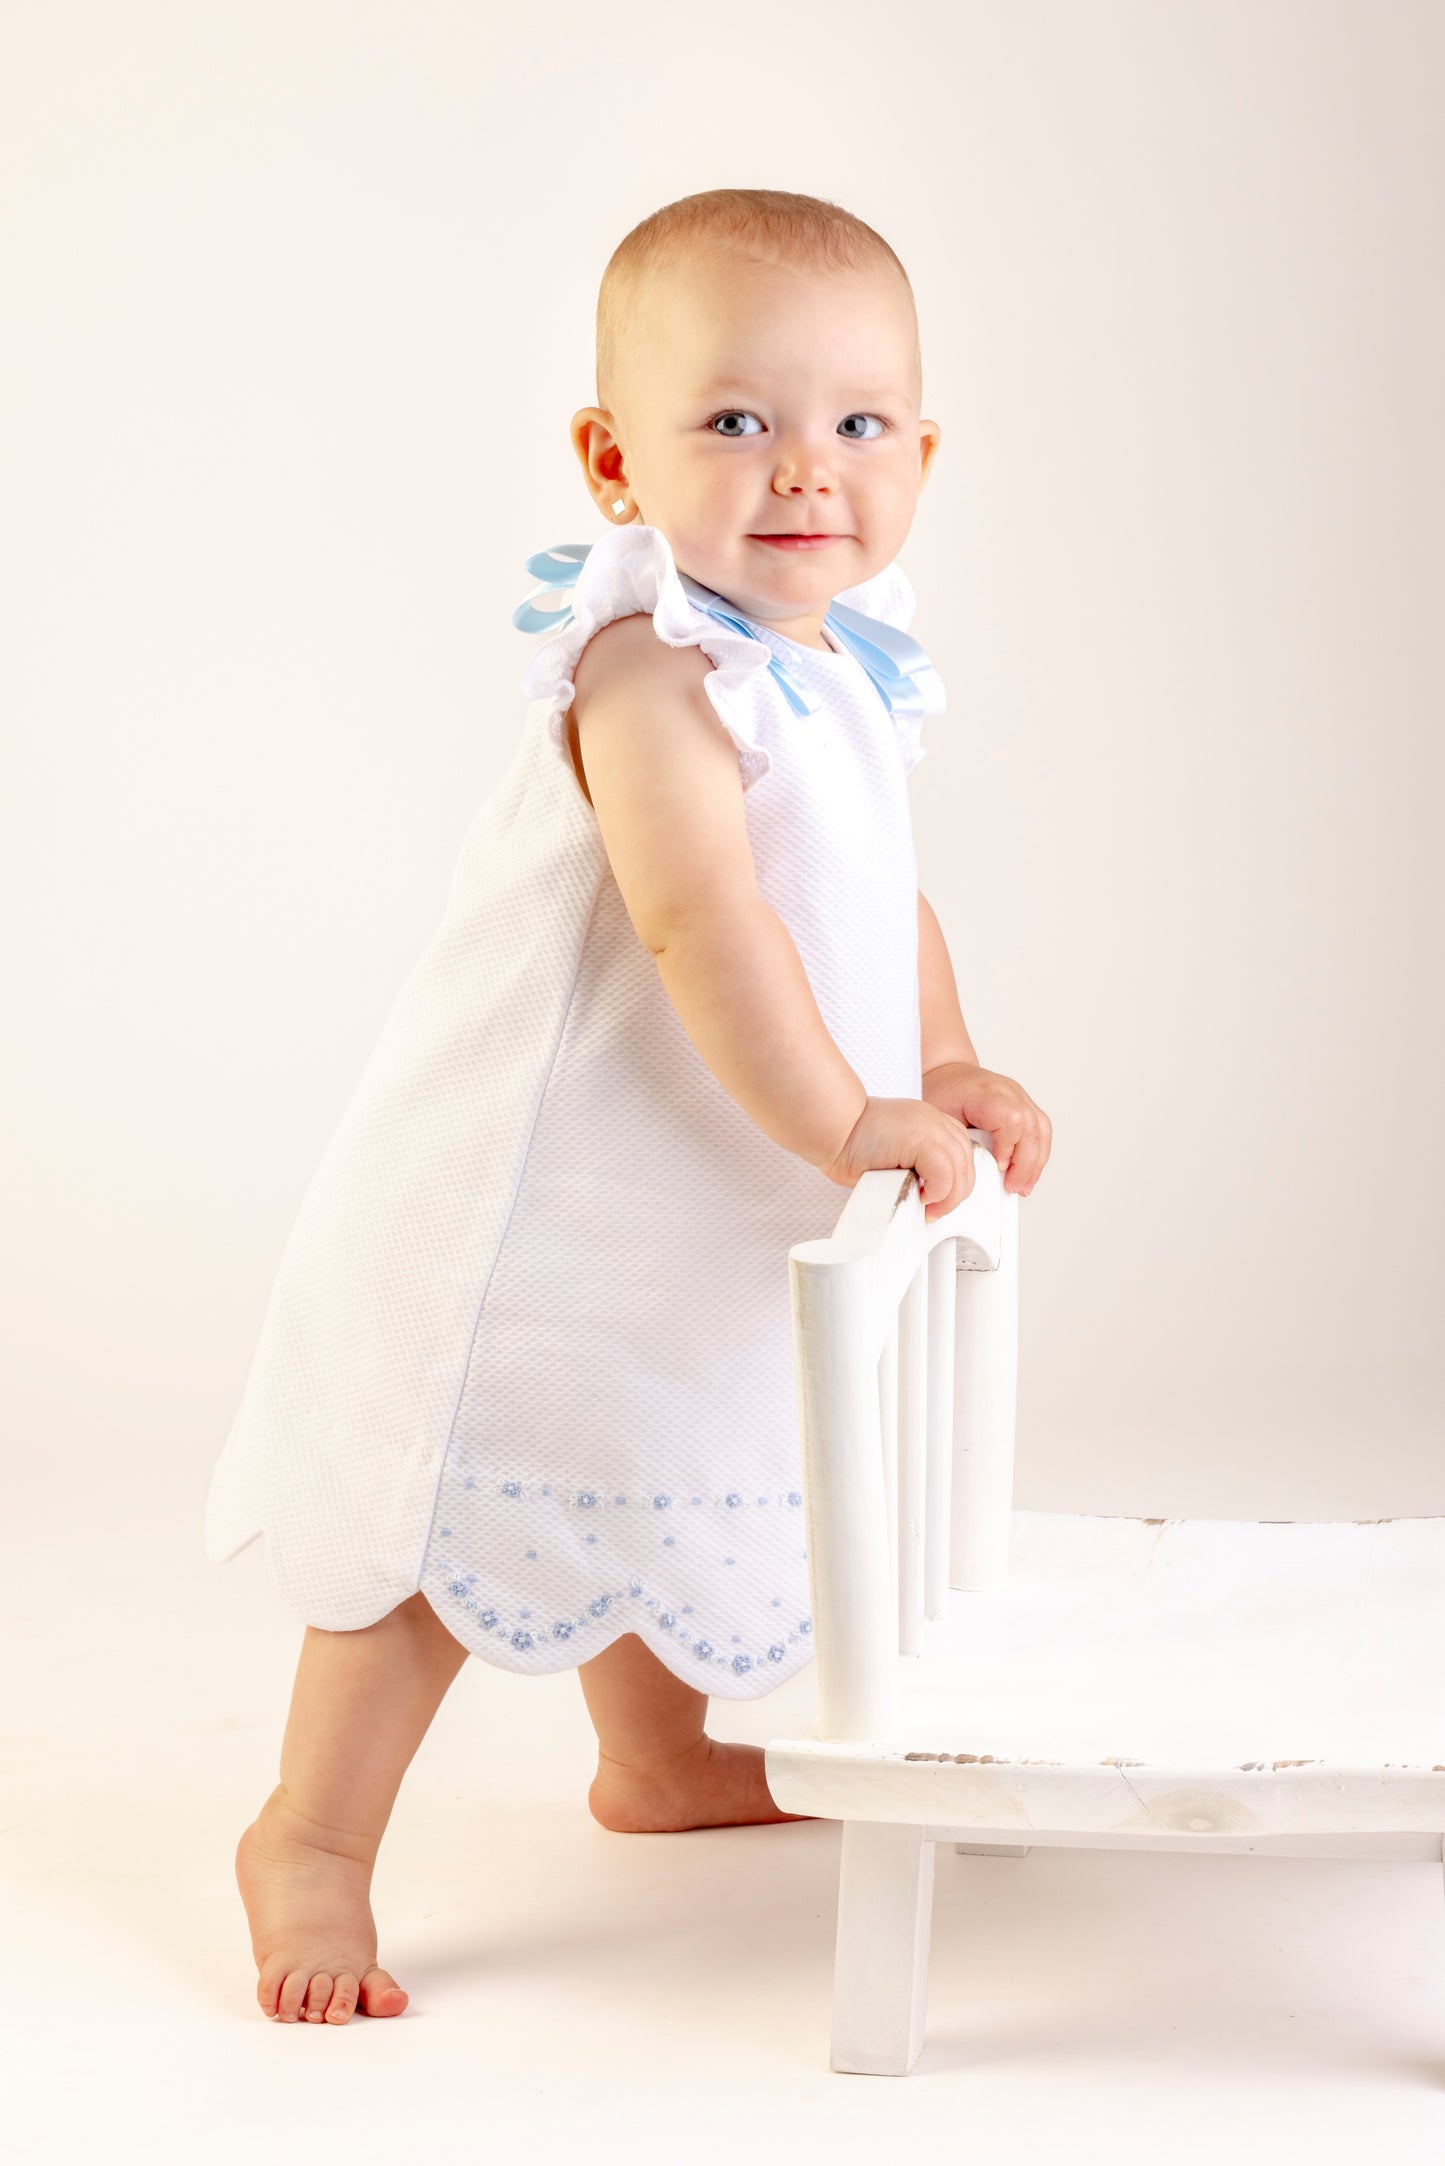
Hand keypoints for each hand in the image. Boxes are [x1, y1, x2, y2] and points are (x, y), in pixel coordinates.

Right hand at [818, 1096, 975, 1222]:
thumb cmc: (851, 1141)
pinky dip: (937, 1193)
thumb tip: (927, 1194)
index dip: (954, 1182)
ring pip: (961, 1173)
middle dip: (954, 1195)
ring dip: (946, 1198)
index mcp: (932, 1122)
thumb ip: (917, 1166)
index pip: (962, 1156)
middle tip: (933, 1210)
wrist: (833, 1126)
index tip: (938, 1199)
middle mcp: (936, 1121)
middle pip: (967, 1165)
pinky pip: (945, 1176)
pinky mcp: (923, 1140)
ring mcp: (932, 1128)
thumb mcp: (896, 1152)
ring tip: (927, 1208)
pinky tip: (919, 1196)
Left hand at [921, 1060, 1050, 1196]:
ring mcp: (1020, 1096)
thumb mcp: (939, 1117)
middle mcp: (1009, 1091)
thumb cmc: (939, 1092)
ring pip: (1042, 1130)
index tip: (999, 1168)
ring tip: (1024, 1185)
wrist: (945, 1074)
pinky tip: (1027, 1171)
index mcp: (987, 1092)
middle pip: (1032, 1128)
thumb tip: (971, 1173)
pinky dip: (1036, 1153)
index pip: (1012, 1120)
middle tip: (1014, 1187)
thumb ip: (959, 1142)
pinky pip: (1040, 1129)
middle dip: (1026, 1163)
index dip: (1009, 1148)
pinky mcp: (1024, 1104)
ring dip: (1036, 1161)